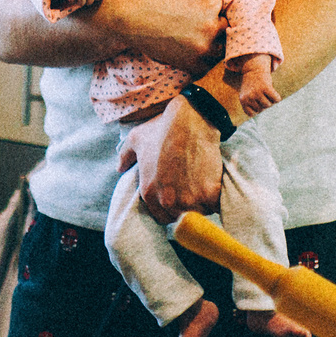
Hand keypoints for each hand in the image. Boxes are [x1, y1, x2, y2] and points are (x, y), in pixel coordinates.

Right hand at [94, 0, 232, 72]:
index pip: (227, 3)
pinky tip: (189, 46)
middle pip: (227, 26)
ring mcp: (202, 49)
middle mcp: (211, 28)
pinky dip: (204, 57)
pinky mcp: (193, 65)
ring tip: (195, 32)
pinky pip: (209, 64)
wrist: (127, 19)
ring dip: (214, 41)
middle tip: (196, 18)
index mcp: (211, 4)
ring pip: (222, 46)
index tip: (200, 3)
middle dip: (217, 21)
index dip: (215, 2)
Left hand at [118, 94, 222, 221]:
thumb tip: (119, 167)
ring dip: (202, 204)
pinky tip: (214, 184)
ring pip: (199, 213)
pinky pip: (215, 205)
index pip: (160, 216)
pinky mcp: (209, 194)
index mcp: (148, 193)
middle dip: (185, 207)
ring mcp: (190, 199)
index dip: (169, 208)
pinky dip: (216, 198)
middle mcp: (168, 201)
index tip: (176, 197)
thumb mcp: (136, 139)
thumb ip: (125, 156)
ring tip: (203, 187)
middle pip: (180, 216)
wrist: (191, 120)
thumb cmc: (162, 128)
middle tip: (191, 191)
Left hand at [232, 57, 280, 113]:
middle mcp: (249, 97)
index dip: (256, 109)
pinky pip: (276, 99)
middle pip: (261, 109)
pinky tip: (273, 92)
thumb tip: (268, 112)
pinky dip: (277, 98)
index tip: (255, 102)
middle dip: (263, 103)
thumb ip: (254, 106)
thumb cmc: (252, 86)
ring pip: (268, 105)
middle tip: (261, 94)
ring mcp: (257, 92)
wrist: (254, 69)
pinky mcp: (266, 87)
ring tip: (266, 93)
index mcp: (243, 100)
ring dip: (270, 100)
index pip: (252, 114)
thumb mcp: (247, 96)